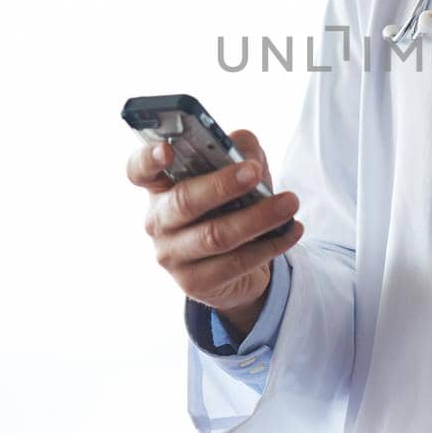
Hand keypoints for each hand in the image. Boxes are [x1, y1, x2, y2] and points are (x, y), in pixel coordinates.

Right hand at [127, 127, 303, 333]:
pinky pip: (236, 263)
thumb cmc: (231, 205)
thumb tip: (247, 152)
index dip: (149, 158)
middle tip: (254, 172)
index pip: (140, 170)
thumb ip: (239, 151)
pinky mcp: (195, 283)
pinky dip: (270, 245)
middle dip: (221, 185)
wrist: (237, 265)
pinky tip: (292, 230)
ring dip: (258, 217)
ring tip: (290, 202)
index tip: (167, 149)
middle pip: (184, 201)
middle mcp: (159, 221)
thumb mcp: (235, 172)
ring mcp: (173, 255)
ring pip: (215, 236)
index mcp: (160, 186)